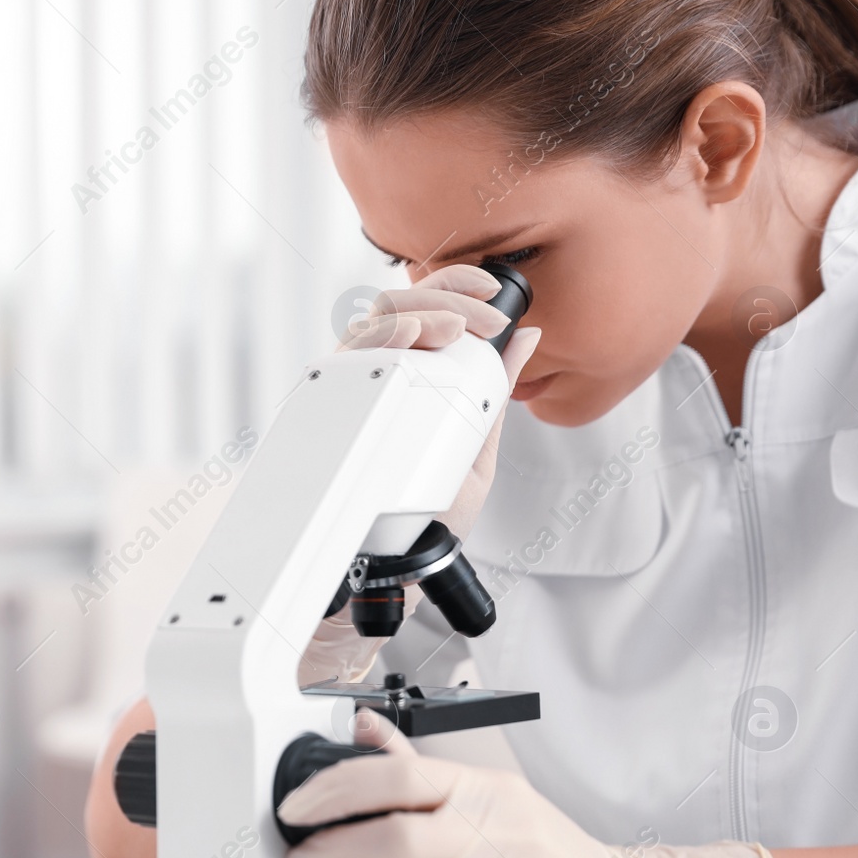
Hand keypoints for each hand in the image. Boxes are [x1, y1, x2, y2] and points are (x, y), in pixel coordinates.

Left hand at [278, 713, 783, 857]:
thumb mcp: (500, 796)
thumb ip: (425, 766)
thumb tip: (366, 728)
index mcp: (486, 791)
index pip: (397, 776)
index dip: (335, 788)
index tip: (298, 805)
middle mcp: (490, 835)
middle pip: (393, 835)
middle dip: (329, 847)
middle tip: (299, 856)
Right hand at [339, 264, 540, 539]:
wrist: (401, 569)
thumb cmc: (431, 517)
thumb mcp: (478, 448)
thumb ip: (495, 391)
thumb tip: (530, 336)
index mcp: (410, 378)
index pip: (426, 310)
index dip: (459, 288)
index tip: (495, 293)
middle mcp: (375, 377)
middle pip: (397, 306)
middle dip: (446, 298)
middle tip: (486, 320)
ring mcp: (349, 392)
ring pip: (370, 322)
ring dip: (415, 313)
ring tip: (451, 329)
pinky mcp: (327, 410)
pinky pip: (343, 358)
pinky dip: (376, 339)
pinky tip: (406, 338)